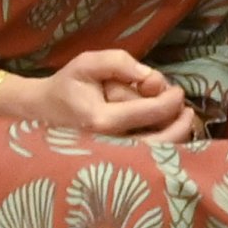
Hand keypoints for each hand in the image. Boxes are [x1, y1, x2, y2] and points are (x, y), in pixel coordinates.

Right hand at [0, 49, 196, 140]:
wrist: (41, 112)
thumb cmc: (66, 86)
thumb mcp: (87, 63)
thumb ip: (119, 62)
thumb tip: (152, 78)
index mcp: (102, 120)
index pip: (150, 112)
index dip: (171, 100)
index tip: (177, 90)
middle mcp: (110, 145)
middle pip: (162, 142)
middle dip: (179, 124)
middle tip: (186, 109)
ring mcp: (113, 159)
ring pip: (158, 155)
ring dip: (176, 137)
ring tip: (182, 119)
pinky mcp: (116, 164)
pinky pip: (149, 159)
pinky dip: (165, 146)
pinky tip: (169, 131)